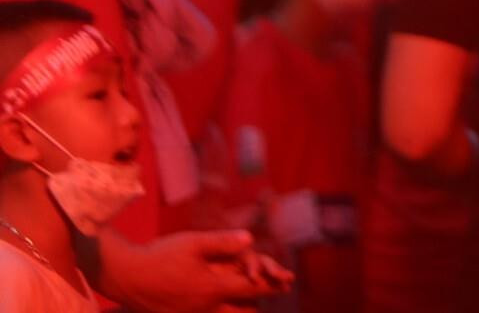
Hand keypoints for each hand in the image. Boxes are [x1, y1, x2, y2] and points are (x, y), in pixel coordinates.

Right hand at [97, 229, 291, 312]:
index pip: (253, 289)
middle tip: (267, 292)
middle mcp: (205, 308)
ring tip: (244, 301)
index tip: (287, 282)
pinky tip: (216, 305)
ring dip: (237, 310)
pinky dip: (217, 312)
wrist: (125, 276)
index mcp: (213, 288)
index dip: (273, 284)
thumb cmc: (160, 255)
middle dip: (257, 304)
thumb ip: (224, 241)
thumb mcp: (194, 243)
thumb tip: (252, 239)